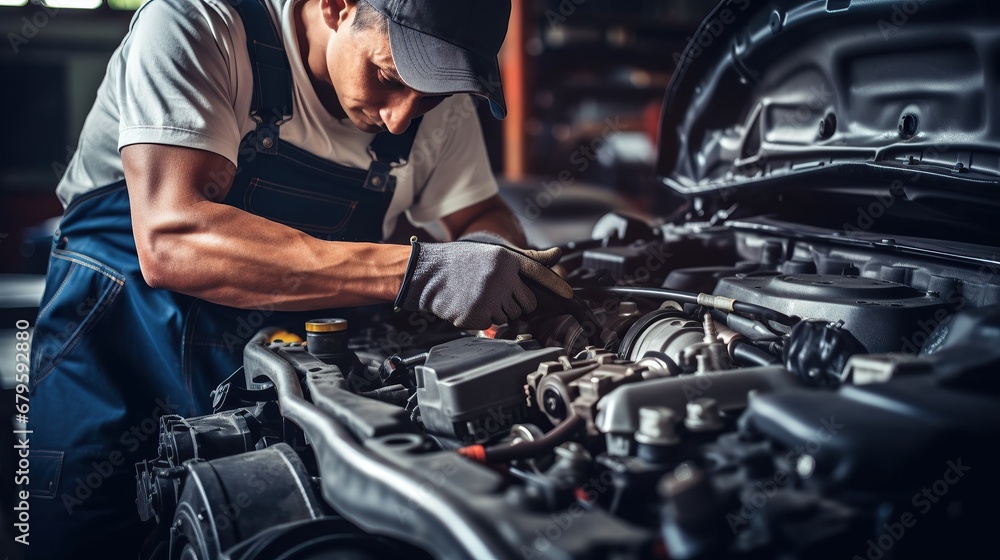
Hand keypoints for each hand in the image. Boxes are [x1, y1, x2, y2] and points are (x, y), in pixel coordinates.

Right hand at [395, 239, 572, 328]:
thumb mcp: (494, 253)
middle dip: (515, 303)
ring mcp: (489, 297)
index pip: (538, 272)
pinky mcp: (477, 315)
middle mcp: (500, 277)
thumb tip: (556, 255)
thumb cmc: (461, 262)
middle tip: (495, 292)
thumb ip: (526, 258)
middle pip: (526, 303)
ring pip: (509, 316)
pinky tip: (469, 304)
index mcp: (505, 259)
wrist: (428, 272)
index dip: (556, 284)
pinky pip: (491, 325)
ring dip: (497, 311)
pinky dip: (481, 319)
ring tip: (478, 295)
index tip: (569, 294)